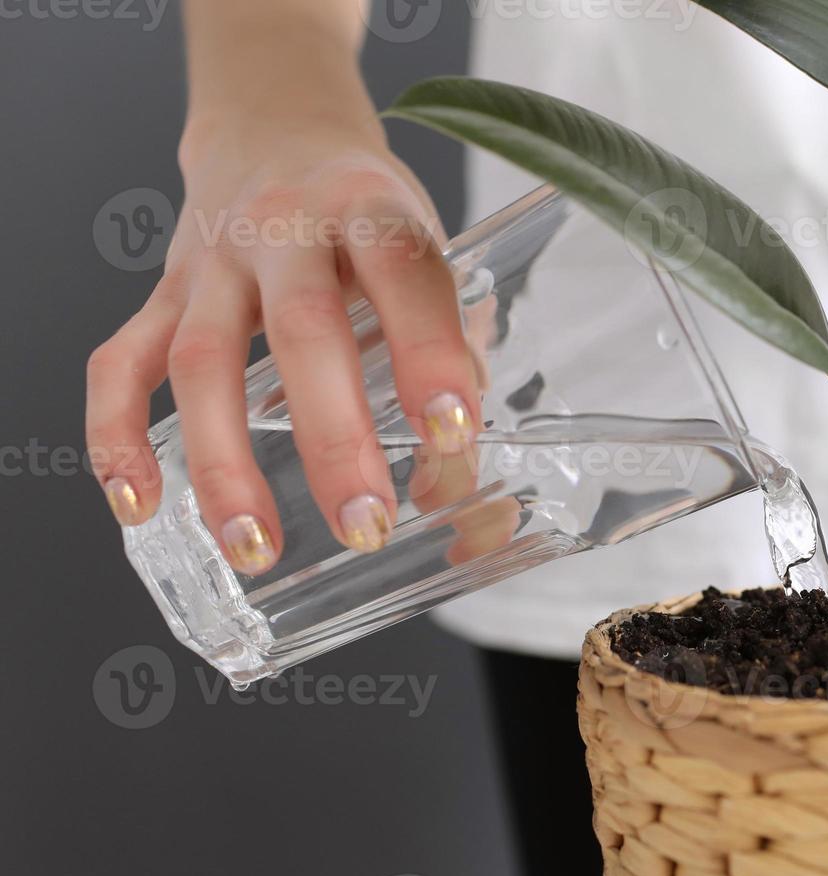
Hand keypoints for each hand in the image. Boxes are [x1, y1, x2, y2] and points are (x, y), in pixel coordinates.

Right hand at [86, 108, 479, 573]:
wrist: (278, 130)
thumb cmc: (371, 219)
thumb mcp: (432, 258)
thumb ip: (456, 359)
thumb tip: (461, 487)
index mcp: (370, 209)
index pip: (404, 274)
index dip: (430, 352)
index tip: (453, 434)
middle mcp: (287, 227)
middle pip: (303, 330)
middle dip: (334, 438)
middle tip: (367, 525)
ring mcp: (214, 260)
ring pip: (203, 361)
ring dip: (225, 464)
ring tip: (256, 548)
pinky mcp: (162, 292)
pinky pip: (122, 364)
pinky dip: (120, 437)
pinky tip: (142, 505)